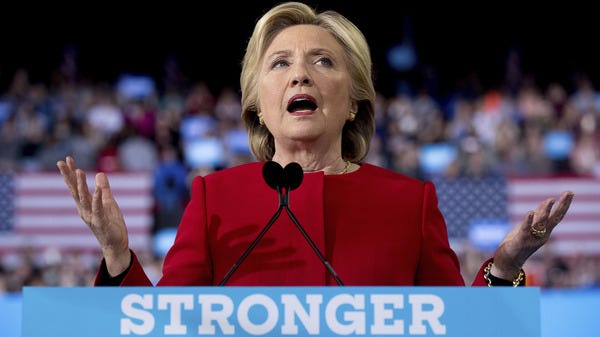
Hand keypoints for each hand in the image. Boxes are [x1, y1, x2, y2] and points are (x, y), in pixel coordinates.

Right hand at [57, 156, 130, 275]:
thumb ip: (104, 189)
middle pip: (74, 190)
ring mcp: (91, 217)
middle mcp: (84, 210)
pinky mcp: (101, 223)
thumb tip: (99, 173)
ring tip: (79, 171)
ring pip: (84, 199)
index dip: (71, 173)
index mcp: (85, 204)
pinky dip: (98, 199)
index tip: (66, 159)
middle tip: (62, 162)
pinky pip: (98, 209)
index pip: (76, 186)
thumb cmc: (111, 223)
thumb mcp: (109, 202)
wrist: (116, 244)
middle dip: (68, 176)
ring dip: (81, 185)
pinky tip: (98, 189)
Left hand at [491, 190, 573, 279]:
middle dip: (562, 205)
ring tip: (551, 199)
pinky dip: (528, 221)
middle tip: (569, 192)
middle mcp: (542, 235)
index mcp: (545, 231)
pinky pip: (525, 230)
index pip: (557, 216)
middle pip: (554, 218)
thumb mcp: (530, 226)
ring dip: (545, 211)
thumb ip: (538, 216)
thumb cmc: (518, 242)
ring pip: (541, 223)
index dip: (563, 204)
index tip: (570, 192)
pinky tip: (530, 212)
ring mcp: (532, 238)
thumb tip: (548, 202)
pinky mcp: (520, 241)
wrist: (508, 262)